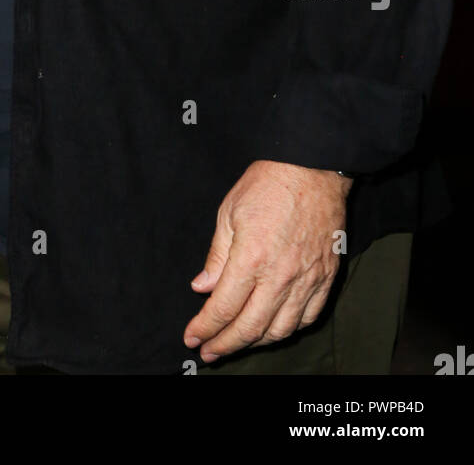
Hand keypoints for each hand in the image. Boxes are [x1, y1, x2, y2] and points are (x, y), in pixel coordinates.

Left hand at [184, 160, 351, 362]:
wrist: (312, 167)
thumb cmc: (267, 183)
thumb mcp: (229, 212)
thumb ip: (216, 255)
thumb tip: (203, 287)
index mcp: (251, 259)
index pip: (223, 308)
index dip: (204, 328)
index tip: (192, 337)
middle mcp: (281, 276)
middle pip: (250, 327)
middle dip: (225, 345)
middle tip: (209, 352)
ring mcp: (307, 279)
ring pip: (281, 330)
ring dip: (256, 341)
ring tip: (238, 341)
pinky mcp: (326, 277)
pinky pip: (309, 317)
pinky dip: (289, 330)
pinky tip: (274, 328)